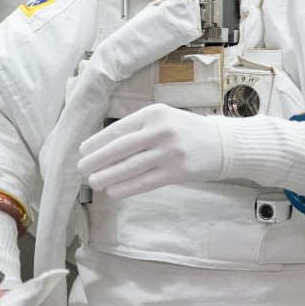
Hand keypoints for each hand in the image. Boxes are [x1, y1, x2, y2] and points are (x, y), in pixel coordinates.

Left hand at [78, 104, 225, 198]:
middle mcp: (160, 130)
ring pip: (130, 166)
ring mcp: (169, 152)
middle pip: (120, 148)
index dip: (97, 142)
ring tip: (92, 182)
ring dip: (107, 176)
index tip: (82, 151)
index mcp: (153, 114)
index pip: (118, 129)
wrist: (224, 143)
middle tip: (80, 169)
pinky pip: (146, 181)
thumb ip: (138, 130)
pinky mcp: (178, 171)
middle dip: (97, 160)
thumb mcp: (163, 120)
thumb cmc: (186, 132)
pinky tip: (113, 192)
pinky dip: (126, 187)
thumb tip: (103, 148)